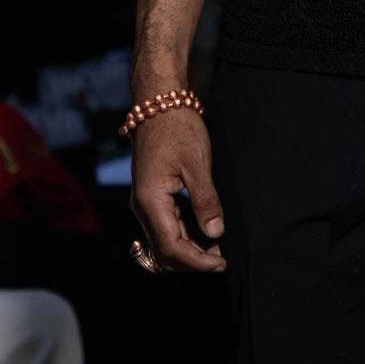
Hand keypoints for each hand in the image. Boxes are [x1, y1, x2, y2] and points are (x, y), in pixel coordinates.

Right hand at [130, 112, 225, 273]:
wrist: (159, 102)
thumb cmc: (178, 127)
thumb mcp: (197, 163)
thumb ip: (206, 200)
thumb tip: (216, 233)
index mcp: (150, 201)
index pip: (172, 248)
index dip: (197, 261)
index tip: (222, 263)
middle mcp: (142, 207)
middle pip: (164, 252)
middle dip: (193, 260)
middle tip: (222, 258)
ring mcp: (145, 202)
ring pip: (164, 242)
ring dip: (189, 249)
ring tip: (217, 247)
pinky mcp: (151, 195)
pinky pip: (165, 226)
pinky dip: (184, 235)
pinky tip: (204, 231)